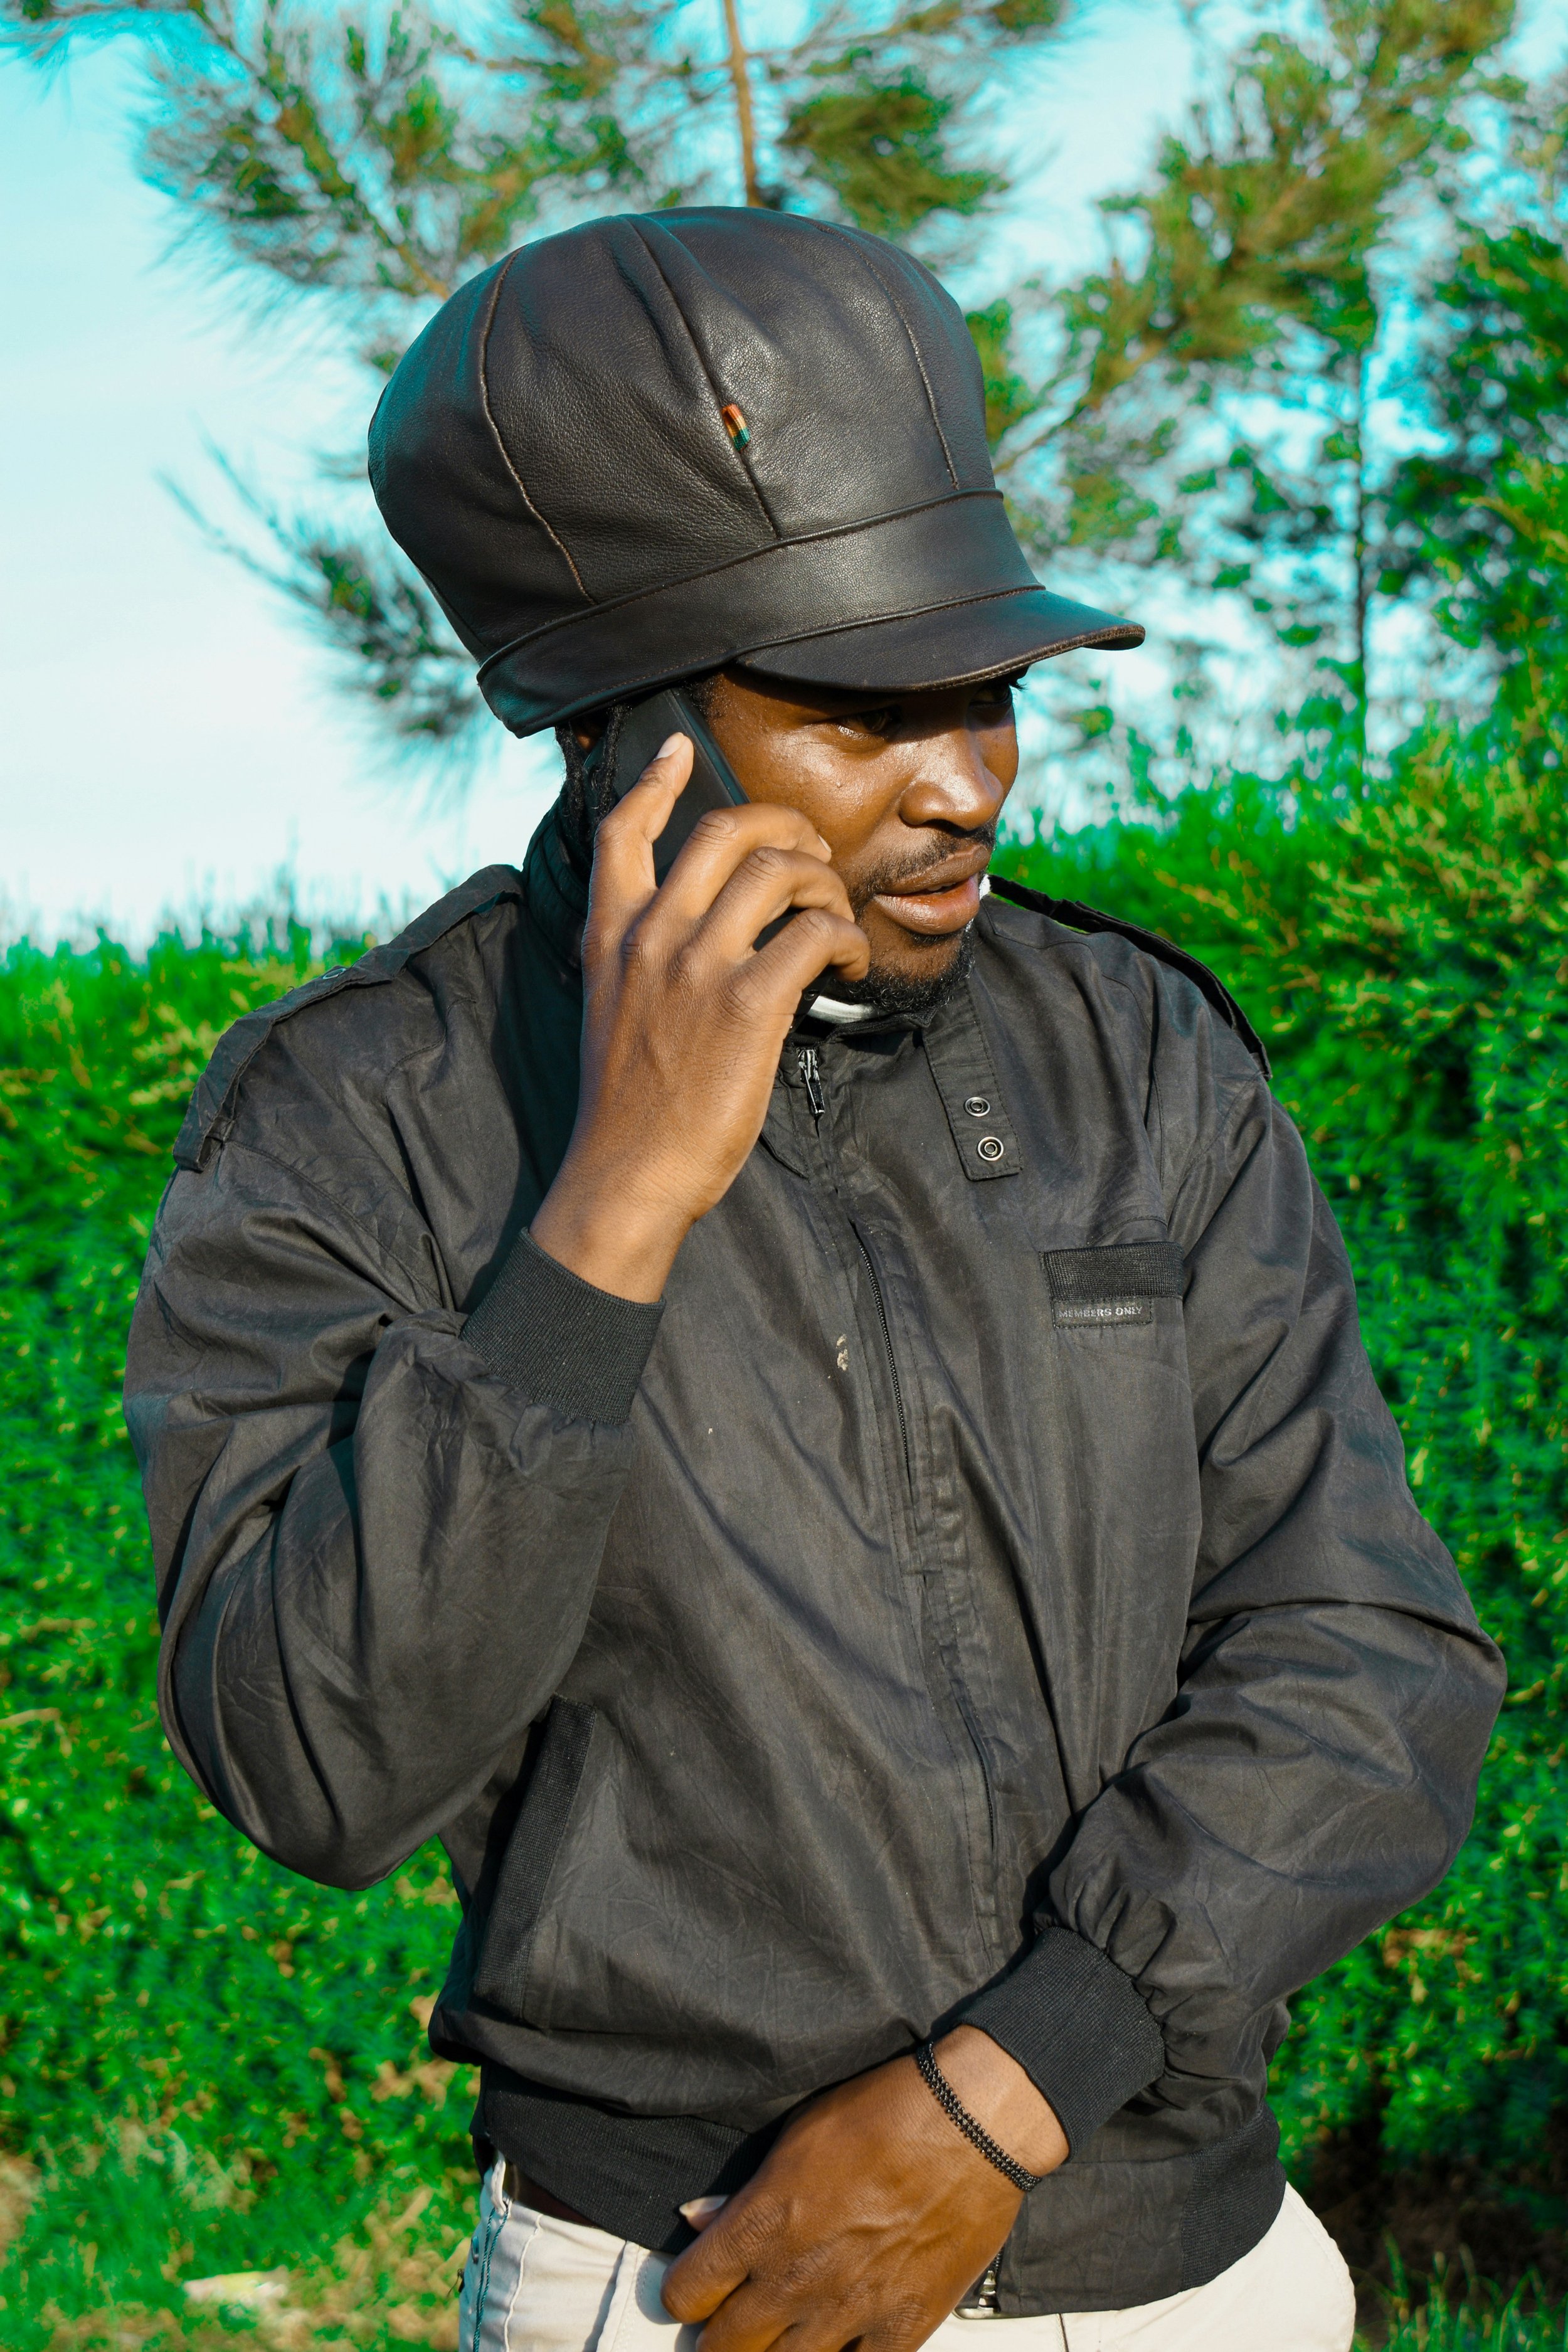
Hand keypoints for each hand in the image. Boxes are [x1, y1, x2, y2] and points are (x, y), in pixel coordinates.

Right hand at [530, 733, 868, 1300]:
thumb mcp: (612, 1012)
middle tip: (812, 852)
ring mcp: (697, 966)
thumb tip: (705, 934)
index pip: (622, 832)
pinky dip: (843, 935)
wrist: (627, 1173)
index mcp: (611, 937)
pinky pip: (814, 932)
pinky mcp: (747, 1004)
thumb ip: (643, 963)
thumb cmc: (630, 1108)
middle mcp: (651, 936)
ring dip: (823, 883)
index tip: (681, 749)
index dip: (655, 781)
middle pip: (725, 830)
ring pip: (778, 870)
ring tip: (834, 916)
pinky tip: (847, 959)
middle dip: (784, 826)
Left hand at [661, 2028, 1067, 2351]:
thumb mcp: (798, 2135)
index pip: (687, 2294)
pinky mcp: (901, 2330)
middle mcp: (795, 2278)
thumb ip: (746, 2191)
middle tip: (732, 2322)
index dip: (686, 2293)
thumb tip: (701, 2219)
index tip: (698, 2287)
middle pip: (724, 2347)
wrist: (969, 2125)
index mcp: (763, 2224)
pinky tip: (839, 2343)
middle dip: (720, 2337)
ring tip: (780, 2337)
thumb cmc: (882, 2113)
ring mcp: (848, 2312)